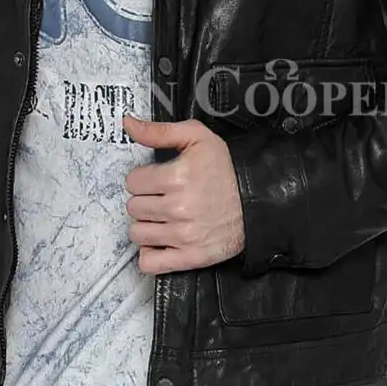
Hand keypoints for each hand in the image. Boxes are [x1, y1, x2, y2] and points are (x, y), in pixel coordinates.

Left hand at [123, 115, 244, 273]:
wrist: (258, 200)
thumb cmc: (226, 169)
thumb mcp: (197, 138)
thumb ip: (159, 131)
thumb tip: (128, 123)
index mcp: (176, 177)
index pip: (132, 182)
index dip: (143, 178)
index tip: (157, 179)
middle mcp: (177, 208)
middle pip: (133, 208)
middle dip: (145, 201)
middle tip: (163, 197)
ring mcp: (183, 236)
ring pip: (137, 233)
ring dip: (147, 225)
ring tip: (164, 217)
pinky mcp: (190, 257)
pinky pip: (150, 262)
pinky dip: (151, 253)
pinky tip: (162, 240)